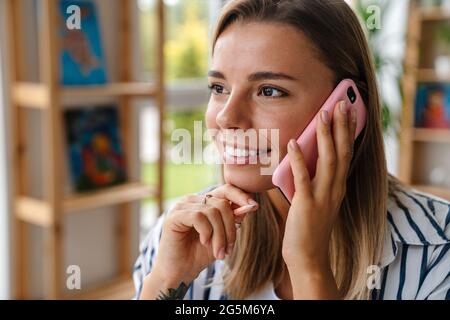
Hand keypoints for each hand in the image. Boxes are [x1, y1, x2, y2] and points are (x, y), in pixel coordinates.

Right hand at [150, 184, 258, 285]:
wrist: (178, 273)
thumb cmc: (198, 255)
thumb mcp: (222, 237)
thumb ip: (233, 220)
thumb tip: (250, 206)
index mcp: (203, 202)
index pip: (225, 190)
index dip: (240, 196)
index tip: (254, 206)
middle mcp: (192, 200)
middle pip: (222, 203)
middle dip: (230, 228)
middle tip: (228, 249)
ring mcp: (182, 206)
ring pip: (212, 211)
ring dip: (220, 235)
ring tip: (218, 252)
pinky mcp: (174, 216)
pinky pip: (199, 217)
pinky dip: (207, 232)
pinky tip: (204, 243)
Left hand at [282, 100, 356, 269]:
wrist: (308, 256)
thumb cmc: (308, 228)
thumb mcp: (315, 201)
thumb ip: (310, 181)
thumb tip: (295, 159)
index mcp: (337, 187)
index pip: (346, 154)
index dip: (348, 132)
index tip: (348, 111)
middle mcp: (335, 189)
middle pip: (342, 152)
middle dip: (342, 126)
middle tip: (341, 103)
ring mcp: (322, 196)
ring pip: (328, 160)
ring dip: (325, 136)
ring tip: (323, 114)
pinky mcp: (306, 203)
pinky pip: (303, 177)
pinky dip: (298, 158)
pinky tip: (293, 143)